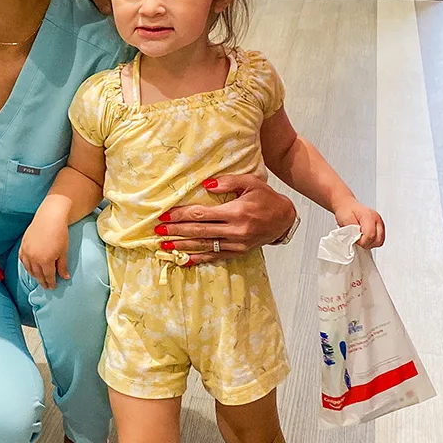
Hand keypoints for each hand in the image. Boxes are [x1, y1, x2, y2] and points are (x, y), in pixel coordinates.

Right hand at [19, 214, 69, 289]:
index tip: (52, 287)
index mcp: (45, 261)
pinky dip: (25, 265)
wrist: (50, 217)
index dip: (50, 283)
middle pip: (37, 274)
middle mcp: (34, 258)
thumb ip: (62, 266)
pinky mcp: (23, 245)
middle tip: (45, 286)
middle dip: (42, 281)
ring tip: (38, 278)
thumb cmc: (59, 233)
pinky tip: (29, 267)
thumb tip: (65, 277)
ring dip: (33, 275)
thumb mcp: (63, 251)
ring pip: (28, 268)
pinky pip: (22, 259)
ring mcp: (27, 251)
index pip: (48, 276)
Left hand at [154, 174, 296, 264]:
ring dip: (182, 246)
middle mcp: (235, 230)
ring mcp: (236, 244)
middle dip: (176, 231)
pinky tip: (183, 260)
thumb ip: (228, 182)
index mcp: (236, 212)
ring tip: (164, 245)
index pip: (202, 214)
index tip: (166, 215)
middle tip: (158, 230)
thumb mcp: (250, 183)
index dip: (182, 215)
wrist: (284, 219)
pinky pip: (215, 257)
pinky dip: (198, 259)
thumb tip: (206, 185)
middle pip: (199, 231)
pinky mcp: (238, 252)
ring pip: (204, 246)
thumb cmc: (266, 198)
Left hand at [334, 199, 384, 248]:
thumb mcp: (345, 220)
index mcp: (369, 216)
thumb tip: (357, 240)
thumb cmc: (345, 211)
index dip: (361, 241)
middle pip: (378, 240)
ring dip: (369, 243)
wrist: (347, 206)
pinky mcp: (380, 227)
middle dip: (366, 243)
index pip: (370, 235)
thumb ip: (352, 230)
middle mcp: (377, 219)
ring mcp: (380, 223)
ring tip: (360, 238)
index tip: (354, 240)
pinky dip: (372, 241)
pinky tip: (364, 238)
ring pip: (380, 241)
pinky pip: (379, 239)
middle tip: (357, 240)